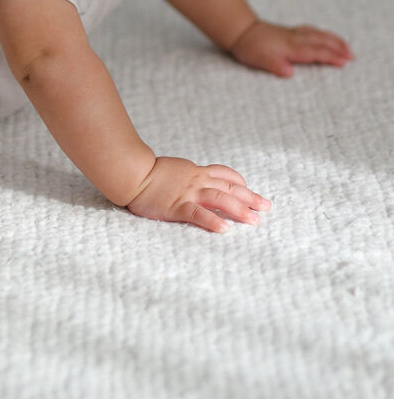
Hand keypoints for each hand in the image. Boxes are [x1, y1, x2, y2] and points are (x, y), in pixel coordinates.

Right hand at [126, 156, 270, 232]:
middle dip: (250, 198)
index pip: (224, 174)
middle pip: (230, 188)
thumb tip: (195, 181)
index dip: (240, 183)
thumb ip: (187, 176)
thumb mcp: (174, 169)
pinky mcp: (177, 207)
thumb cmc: (148, 172)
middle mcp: (197, 181)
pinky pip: (198, 214)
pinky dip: (213, 221)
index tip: (250, 191)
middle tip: (267, 207)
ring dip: (239, 210)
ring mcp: (188, 193)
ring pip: (220, 199)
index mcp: (196, 172)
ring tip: (255, 221)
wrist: (132, 172)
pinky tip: (225, 230)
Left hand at [228, 20, 353, 77]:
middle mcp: (295, 38)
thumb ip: (274, 66)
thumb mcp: (259, 60)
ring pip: (318, 34)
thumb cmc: (250, 47)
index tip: (345, 62)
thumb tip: (289, 72)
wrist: (240, 30)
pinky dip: (323, 34)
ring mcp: (293, 33)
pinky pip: (312, 31)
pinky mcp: (290, 32)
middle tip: (352, 56)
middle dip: (338, 48)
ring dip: (334, 40)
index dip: (331, 57)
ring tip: (346, 46)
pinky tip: (325, 36)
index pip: (315, 52)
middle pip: (321, 41)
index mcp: (291, 47)